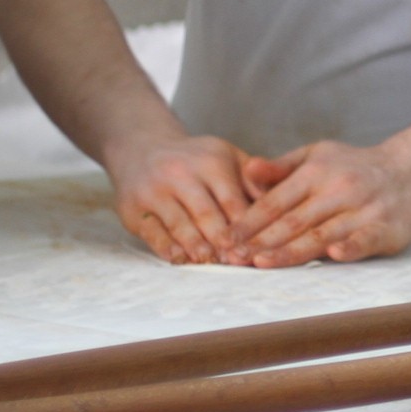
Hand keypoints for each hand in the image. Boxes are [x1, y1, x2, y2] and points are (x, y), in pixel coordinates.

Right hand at [104, 131, 255, 263]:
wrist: (142, 148)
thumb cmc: (196, 159)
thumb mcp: (227, 156)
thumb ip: (252, 179)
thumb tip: (277, 203)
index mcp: (210, 162)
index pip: (231, 198)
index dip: (244, 224)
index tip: (256, 245)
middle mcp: (180, 175)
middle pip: (206, 213)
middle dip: (223, 240)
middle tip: (238, 261)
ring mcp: (154, 192)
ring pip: (179, 225)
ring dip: (197, 247)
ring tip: (212, 263)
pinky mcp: (133, 209)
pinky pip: (153, 233)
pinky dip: (168, 249)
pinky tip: (181, 260)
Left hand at [223, 139, 410, 266]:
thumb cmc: (356, 166)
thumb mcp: (319, 155)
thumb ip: (282, 167)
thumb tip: (247, 169)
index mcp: (319, 172)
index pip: (276, 201)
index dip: (248, 221)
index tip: (224, 239)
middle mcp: (340, 189)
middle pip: (293, 220)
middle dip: (259, 241)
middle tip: (231, 259)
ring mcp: (364, 209)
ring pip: (322, 234)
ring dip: (290, 251)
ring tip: (260, 263)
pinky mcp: (386, 228)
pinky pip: (365, 240)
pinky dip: (350, 248)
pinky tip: (332, 256)